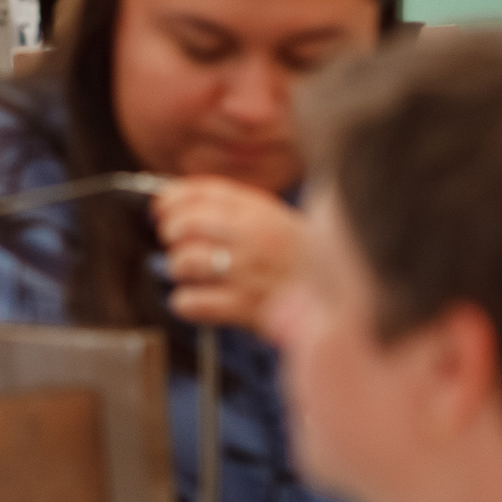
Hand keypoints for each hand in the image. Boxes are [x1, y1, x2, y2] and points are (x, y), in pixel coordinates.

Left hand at [154, 175, 302, 332]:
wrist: (340, 299)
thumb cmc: (299, 258)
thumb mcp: (273, 217)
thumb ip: (231, 205)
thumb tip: (173, 197)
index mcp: (258, 212)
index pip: (201, 193)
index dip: (171, 199)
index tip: (161, 208)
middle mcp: (251, 238)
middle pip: (185, 225)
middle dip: (172, 234)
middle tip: (178, 242)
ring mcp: (246, 273)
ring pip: (183, 262)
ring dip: (178, 268)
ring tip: (193, 272)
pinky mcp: (244, 308)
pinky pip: (191, 301)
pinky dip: (185, 302)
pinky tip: (197, 299)